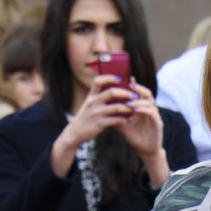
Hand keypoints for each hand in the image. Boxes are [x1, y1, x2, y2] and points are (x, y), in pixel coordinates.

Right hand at [51, 76, 167, 185]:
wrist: (75, 133)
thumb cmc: (86, 117)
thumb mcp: (90, 104)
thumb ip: (99, 97)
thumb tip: (115, 90)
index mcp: (91, 95)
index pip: (98, 80)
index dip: (109, 77)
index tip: (120, 78)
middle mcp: (93, 102)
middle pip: (111, 92)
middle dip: (125, 93)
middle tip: (135, 95)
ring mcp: (96, 113)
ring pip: (116, 107)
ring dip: (128, 107)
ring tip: (135, 107)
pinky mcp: (99, 124)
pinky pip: (115, 120)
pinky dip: (123, 119)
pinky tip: (128, 120)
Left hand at [107, 80, 165, 169]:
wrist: (145, 151)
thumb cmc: (135, 137)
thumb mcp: (123, 126)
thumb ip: (116, 116)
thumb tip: (102, 109)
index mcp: (141, 108)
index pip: (138, 92)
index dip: (134, 84)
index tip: (126, 78)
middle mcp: (149, 109)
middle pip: (146, 92)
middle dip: (138, 87)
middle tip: (129, 84)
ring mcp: (154, 115)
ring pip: (149, 101)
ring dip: (139, 100)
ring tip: (129, 102)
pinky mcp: (158, 122)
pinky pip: (152, 112)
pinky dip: (144, 109)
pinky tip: (136, 110)